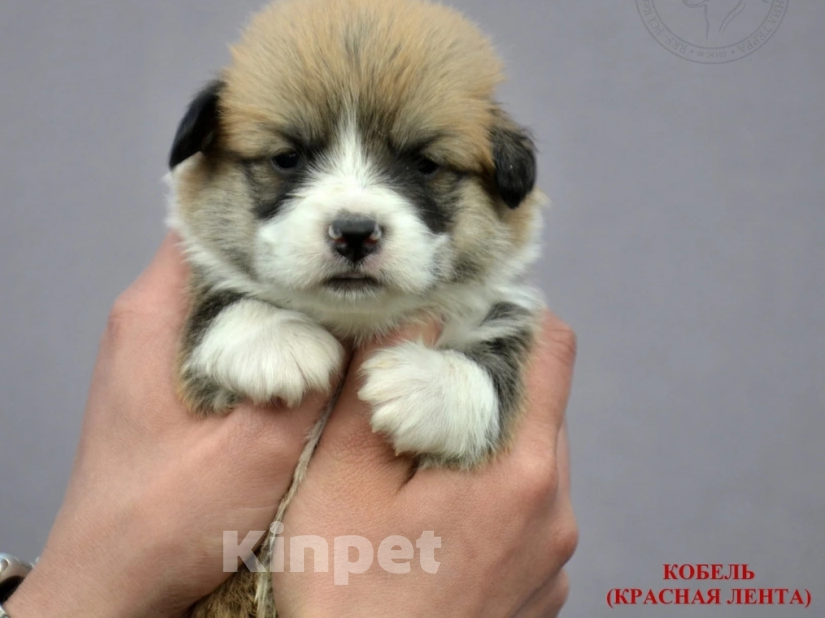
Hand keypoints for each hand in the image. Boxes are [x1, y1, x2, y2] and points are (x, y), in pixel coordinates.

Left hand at [5, 234, 329, 617]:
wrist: (108, 587)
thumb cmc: (156, 527)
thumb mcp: (251, 455)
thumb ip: (310, 385)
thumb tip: (369, 331)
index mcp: (152, 314)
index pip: (208, 222)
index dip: (270, 208)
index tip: (327, 213)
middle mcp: (149, 320)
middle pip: (228, 257)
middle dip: (291, 258)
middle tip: (355, 261)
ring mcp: (158, 352)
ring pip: (233, 298)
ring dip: (285, 301)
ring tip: (347, 299)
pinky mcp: (174, 384)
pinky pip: (229, 335)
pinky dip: (272, 336)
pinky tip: (315, 353)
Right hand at [272, 312, 577, 616]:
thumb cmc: (348, 599)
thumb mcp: (339, 481)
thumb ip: (373, 389)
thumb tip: (410, 318)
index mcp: (519, 475)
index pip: (554, 353)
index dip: (515, 315)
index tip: (470, 306)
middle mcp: (554, 516)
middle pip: (539, 408)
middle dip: (483, 380)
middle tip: (415, 381)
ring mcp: (551, 562)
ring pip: (528, 463)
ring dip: (480, 440)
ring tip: (413, 453)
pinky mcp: (536, 594)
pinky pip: (523, 515)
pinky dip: (486, 493)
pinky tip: (428, 517)